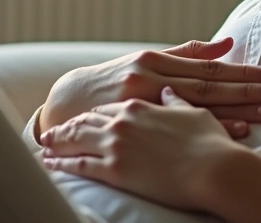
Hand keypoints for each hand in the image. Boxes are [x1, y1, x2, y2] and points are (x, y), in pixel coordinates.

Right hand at [39, 37, 260, 139]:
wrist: (67, 104)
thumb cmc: (112, 82)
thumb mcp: (146, 62)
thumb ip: (185, 54)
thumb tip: (227, 42)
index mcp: (155, 60)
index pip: (208, 67)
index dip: (242, 72)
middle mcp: (150, 78)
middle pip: (209, 85)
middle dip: (248, 89)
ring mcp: (142, 103)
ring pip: (199, 106)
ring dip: (237, 110)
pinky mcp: (135, 123)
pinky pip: (179, 127)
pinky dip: (208, 128)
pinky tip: (234, 130)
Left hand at [40, 87, 242, 212]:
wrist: (215, 170)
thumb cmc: (210, 143)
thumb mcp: (195, 113)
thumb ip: (177, 101)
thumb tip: (169, 91)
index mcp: (142, 102)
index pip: (111, 106)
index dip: (96, 113)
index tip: (86, 117)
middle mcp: (124, 119)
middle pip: (89, 119)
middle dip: (71, 125)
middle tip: (53, 130)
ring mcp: (117, 143)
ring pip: (78, 138)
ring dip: (59, 141)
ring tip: (46, 144)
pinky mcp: (115, 169)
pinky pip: (79, 165)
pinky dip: (62, 163)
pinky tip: (51, 163)